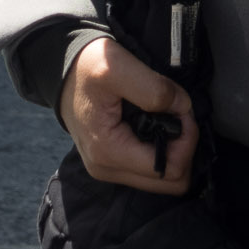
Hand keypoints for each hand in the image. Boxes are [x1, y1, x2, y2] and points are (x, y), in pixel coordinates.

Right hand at [59, 36, 195, 194]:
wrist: (62, 68)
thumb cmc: (86, 66)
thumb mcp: (117, 66)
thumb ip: (154, 89)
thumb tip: (182, 108)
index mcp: (109, 151)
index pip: (170, 169)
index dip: (187, 140)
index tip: (182, 110)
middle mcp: (107, 168)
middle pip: (169, 182)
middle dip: (184, 148)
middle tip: (179, 115)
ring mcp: (108, 168)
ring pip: (162, 179)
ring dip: (174, 149)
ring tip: (167, 117)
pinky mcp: (112, 162)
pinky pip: (149, 169)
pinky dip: (162, 149)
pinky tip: (157, 124)